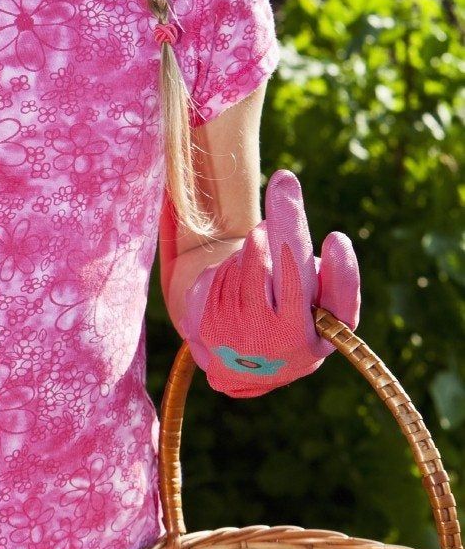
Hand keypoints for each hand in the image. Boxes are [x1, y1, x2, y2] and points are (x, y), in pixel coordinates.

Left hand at [180, 169, 359, 398]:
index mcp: (321, 335)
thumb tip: (306, 239)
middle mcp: (284, 340)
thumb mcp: (322, 312)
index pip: (337, 301)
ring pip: (253, 264)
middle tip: (285, 180)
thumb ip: (328, 282)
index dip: (340, 273)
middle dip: (288, 222)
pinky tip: (240, 273)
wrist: (241, 368)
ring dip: (260, 242)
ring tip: (265, 245)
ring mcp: (243, 336)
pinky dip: (236, 262)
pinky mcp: (208, 327)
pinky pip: (224, 274)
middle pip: (288, 273)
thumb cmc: (294, 324)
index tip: (336, 238)